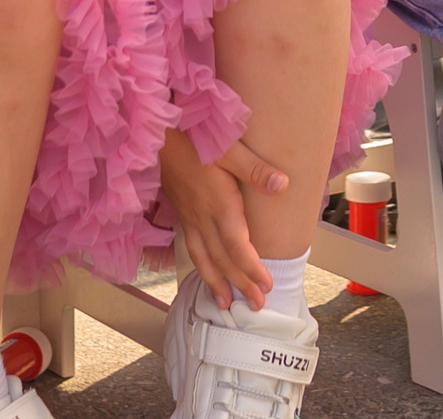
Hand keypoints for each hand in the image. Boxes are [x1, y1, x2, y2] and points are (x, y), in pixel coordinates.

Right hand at [157, 129, 285, 308]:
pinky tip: (206, 275)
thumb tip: (283, 184)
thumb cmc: (195, 138)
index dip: (252, 269)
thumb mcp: (229, 148)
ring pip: (203, 258)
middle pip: (222, 259)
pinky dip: (201, 267)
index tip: (267, 285)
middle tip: (256, 306)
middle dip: (240, 284)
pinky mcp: (181, 214)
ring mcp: (189, 218)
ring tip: (226, 305)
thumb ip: (255, 169)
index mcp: (218, 204)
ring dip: (216, 283)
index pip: (237, 246)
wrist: (159, 135)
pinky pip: (192, 248)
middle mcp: (202, 217)